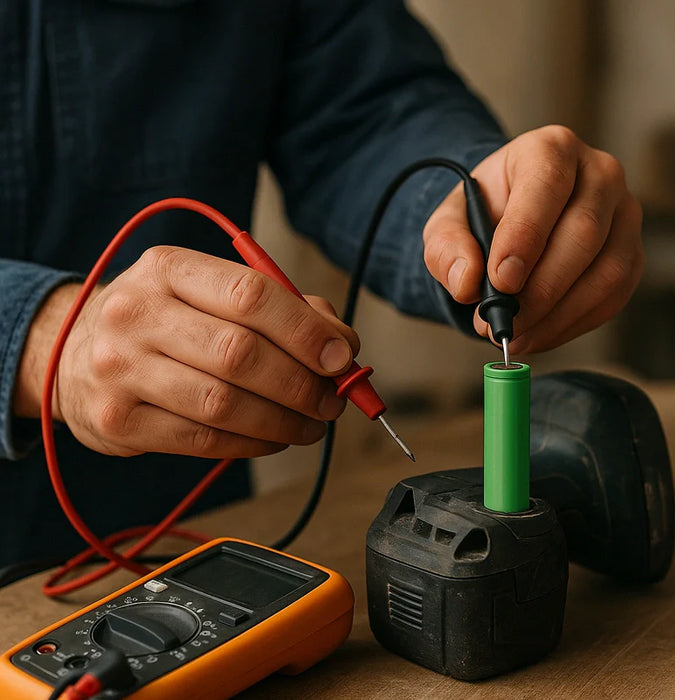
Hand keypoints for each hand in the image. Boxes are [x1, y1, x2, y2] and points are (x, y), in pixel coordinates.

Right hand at [17, 246, 358, 458]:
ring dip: (283, 421)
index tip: (342, 357)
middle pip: (240, 353)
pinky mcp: (118, 421)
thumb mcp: (209, 293)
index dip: (305, 330)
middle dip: (301, 383)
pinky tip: (273, 438)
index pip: (249, 294)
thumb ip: (281, 309)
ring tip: (311, 425)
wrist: (78, 354)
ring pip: (223, 404)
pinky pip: (203, 441)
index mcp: (167, 269)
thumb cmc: (166, 321)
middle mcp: (136, 314)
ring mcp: (120, 370)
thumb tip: (342, 345)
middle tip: (332, 400)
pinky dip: (252, 444)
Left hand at [423, 125, 643, 352]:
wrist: (509, 219)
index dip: (525, 237)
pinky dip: (572, 324)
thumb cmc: (482, 214)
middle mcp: (599, 174)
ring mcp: (624, 215)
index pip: (546, 186)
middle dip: (540, 289)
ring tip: (516, 334)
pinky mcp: (631, 255)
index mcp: (549, 150)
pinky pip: (613, 297)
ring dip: (557, 314)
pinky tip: (538, 334)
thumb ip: (448, 247)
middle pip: (583, 233)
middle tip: (503, 322)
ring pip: (606, 271)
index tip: (500, 281)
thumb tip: (467, 283)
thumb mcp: (448, 223)